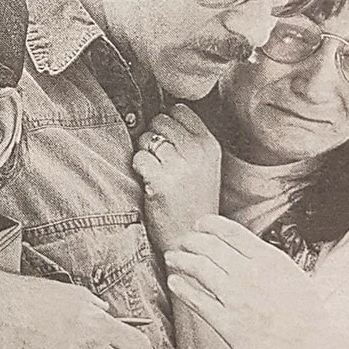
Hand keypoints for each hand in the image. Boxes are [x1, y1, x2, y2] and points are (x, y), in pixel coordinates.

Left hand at [132, 103, 220, 251]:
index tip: (167, 142)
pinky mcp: (161, 182)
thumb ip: (188, 138)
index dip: (166, 122)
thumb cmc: (192, 200)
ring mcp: (180, 167)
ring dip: (144, 153)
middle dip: (153, 137)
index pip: (179, 110)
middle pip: (160, 121)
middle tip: (159, 161)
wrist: (190, 238)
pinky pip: (138, 158)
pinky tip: (149, 183)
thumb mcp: (204, 165)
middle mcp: (198, 152)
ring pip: (146, 138)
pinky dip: (138, 168)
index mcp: (210, 145)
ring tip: (156, 173)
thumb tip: (160, 112)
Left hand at [164, 214, 348, 348]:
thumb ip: (263, 258)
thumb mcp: (289, 272)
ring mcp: (237, 298)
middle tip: (182, 243)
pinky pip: (196, 300)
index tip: (198, 226)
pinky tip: (174, 282)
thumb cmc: (306, 314)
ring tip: (172, 258)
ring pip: (197, 268)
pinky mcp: (228, 324)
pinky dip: (181, 287)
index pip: (228, 230)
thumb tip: (238, 245)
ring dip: (180, 259)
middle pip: (207, 245)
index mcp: (267, 258)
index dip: (207, 225)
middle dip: (189, 241)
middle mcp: (249, 274)